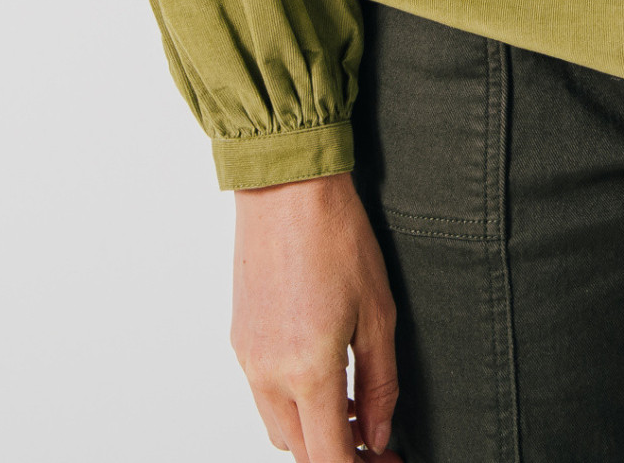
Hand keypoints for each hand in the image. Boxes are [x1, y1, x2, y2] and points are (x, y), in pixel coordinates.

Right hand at [231, 172, 399, 460]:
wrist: (286, 188)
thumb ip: (380, 384)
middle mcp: (269, 375)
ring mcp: (248, 360)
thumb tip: (378, 434)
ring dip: (313, 432)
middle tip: (375, 442)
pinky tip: (323, 378)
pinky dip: (293, 404)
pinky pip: (265, 395)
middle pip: (301, 450)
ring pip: (279, 428)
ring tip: (353, 411)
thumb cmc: (336, 237)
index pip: (327, 458)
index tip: (383, 461)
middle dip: (338, 453)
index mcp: (308, 371)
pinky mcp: (240, 342)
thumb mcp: (378, 313)